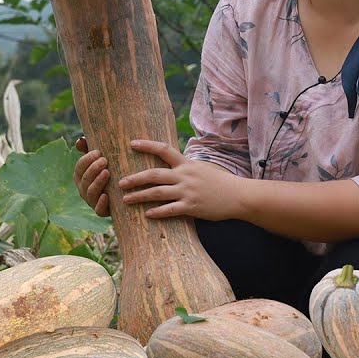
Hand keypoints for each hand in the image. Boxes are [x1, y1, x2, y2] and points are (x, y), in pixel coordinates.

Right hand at [73, 136, 111, 216]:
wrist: (124, 194)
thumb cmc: (110, 172)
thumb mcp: (101, 161)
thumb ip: (90, 150)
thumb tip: (80, 140)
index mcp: (81, 176)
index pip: (79, 167)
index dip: (86, 159)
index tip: (98, 152)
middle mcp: (83, 189)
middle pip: (84, 179)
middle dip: (93, 169)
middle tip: (105, 160)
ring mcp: (91, 201)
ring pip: (90, 192)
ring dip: (97, 182)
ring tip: (107, 172)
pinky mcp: (102, 212)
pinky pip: (98, 210)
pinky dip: (101, 203)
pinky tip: (106, 195)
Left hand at [118, 139, 243, 220]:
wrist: (239, 196)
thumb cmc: (219, 183)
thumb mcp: (201, 169)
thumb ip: (184, 167)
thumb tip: (169, 165)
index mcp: (186, 163)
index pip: (163, 149)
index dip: (147, 145)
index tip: (131, 143)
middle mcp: (185, 175)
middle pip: (154, 174)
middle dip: (135, 178)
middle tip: (119, 182)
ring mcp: (188, 191)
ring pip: (157, 193)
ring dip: (139, 196)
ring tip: (126, 199)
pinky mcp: (192, 207)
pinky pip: (170, 210)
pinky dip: (157, 212)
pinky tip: (147, 214)